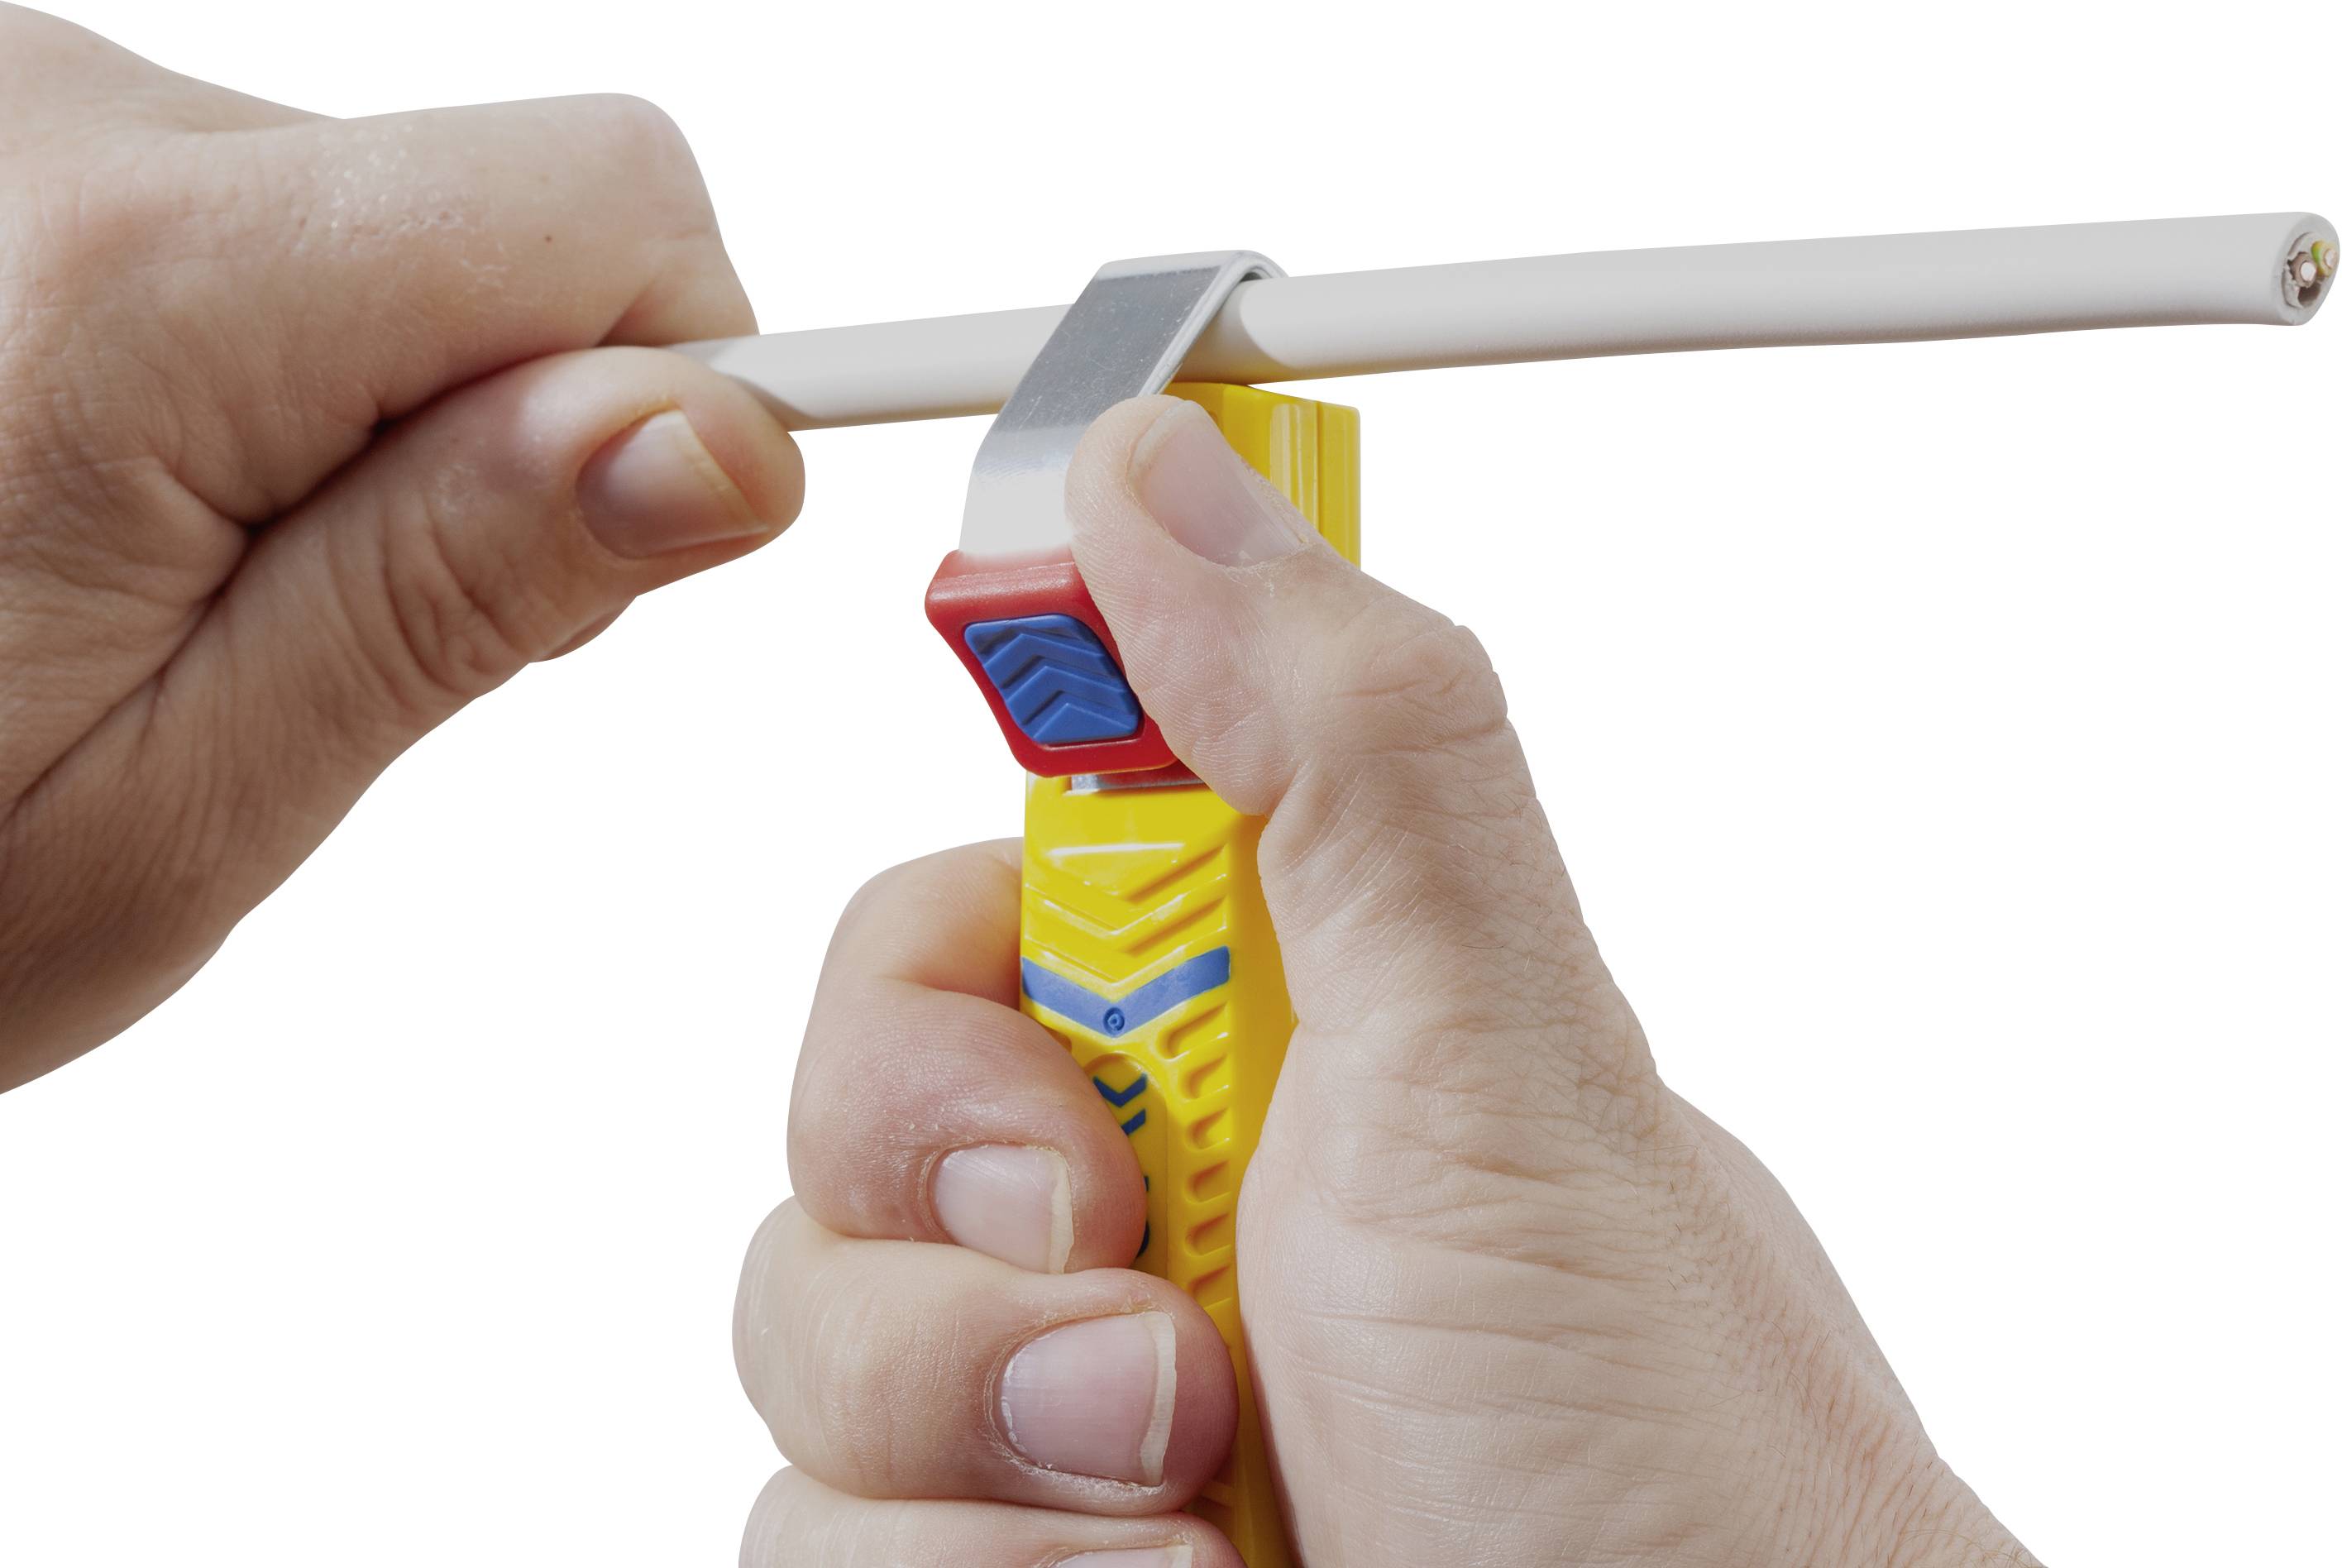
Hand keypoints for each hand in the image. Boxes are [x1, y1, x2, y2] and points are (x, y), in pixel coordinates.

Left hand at [0, 6, 802, 1087]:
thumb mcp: (171, 809)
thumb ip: (454, 595)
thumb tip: (715, 443)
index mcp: (135, 290)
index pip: (605, 198)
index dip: (706, 367)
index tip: (680, 524)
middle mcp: (53, 119)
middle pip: (497, 200)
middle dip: (510, 419)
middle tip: (330, 614)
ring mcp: (5, 104)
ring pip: (376, 211)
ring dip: (360, 399)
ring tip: (171, 562)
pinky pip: (246, 207)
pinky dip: (250, 355)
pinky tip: (105, 485)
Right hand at [734, 397, 2036, 1565]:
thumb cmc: (1662, 1450)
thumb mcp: (1499, 1053)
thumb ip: (1339, 738)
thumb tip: (1164, 459)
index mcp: (1244, 1033)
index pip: (943, 920)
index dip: (933, 994)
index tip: (1065, 1085)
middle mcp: (1138, 1209)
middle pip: (837, 1144)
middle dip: (966, 1258)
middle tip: (1160, 1314)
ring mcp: (1059, 1408)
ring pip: (802, 1364)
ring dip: (986, 1451)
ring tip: (1199, 1508)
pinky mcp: (1012, 1559)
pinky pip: (816, 1544)